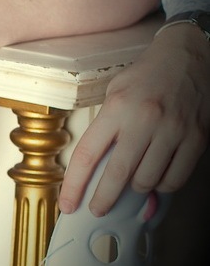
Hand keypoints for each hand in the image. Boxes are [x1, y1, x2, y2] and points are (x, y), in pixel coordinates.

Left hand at [58, 24, 209, 215]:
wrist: (187, 56)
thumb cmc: (146, 78)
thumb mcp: (115, 93)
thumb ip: (107, 129)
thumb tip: (101, 169)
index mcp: (117, 107)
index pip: (88, 154)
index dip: (75, 184)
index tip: (68, 203)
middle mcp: (144, 120)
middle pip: (117, 174)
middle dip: (103, 199)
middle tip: (96, 209)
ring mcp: (173, 131)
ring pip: (148, 181)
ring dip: (136, 189)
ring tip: (131, 182)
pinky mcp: (196, 139)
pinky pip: (175, 179)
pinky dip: (162, 186)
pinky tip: (155, 178)